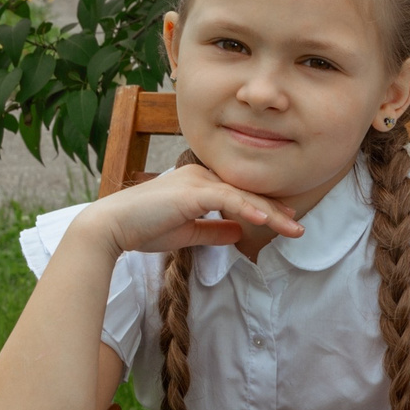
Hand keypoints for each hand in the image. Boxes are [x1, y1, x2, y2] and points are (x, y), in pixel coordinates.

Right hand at [83, 160, 304, 256]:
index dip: (264, 206)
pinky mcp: (191, 192)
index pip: (240, 193)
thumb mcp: (186, 233)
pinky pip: (226, 198)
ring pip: (243, 195)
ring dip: (270, 213)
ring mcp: (197, 181)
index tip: (286, 219)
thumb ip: (213, 231)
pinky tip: (265, 220)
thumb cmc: (143, 228)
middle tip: (298, 226)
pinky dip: (247, 209)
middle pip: (247, 192)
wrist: (111, 227)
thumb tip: (240, 234)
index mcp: (200, 183)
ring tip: (293, 228)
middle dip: (275, 210)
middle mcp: (201, 176)